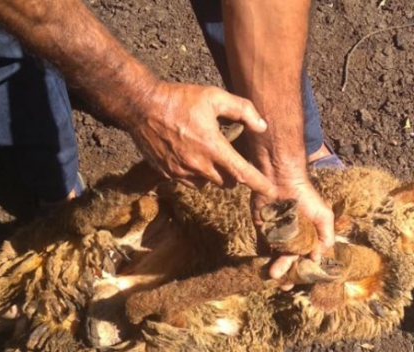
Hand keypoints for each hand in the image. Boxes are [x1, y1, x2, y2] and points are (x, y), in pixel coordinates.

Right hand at [130, 81, 274, 193]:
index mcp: (213, 147)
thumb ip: (242, 110)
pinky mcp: (168, 174)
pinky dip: (196, 174)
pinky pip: (189, 182)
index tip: (272, 192)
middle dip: (235, 175)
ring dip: (214, 174)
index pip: (242, 173)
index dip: (259, 184)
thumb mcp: (214, 96)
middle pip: (227, 182)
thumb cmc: (179, 99)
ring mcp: (181, 172)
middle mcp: (198, 165)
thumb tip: (261, 126)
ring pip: (208, 183)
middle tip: (233, 160)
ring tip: (209, 154)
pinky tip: (192, 156)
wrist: (141, 106)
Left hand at [253, 180, 334, 282]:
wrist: (280, 180)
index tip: (303, 280)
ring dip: (275, 267)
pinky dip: (261, 256)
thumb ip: (326, 236)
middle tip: (285, 285)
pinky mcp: (263, 230)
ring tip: (274, 275)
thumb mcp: (323, 215)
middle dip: (289, 272)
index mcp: (309, 236)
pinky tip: (261, 267)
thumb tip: (318, 259)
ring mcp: (277, 235)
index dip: (305, 270)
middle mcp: (294, 238)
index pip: (307, 257)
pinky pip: (262, 247)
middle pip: (291, 259)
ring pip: (276, 256)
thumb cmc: (306, 196)